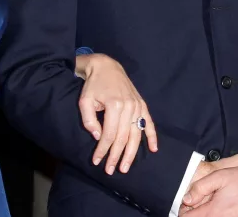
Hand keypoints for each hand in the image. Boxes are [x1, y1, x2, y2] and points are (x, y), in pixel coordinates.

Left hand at [75, 53, 157, 174]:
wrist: (106, 67)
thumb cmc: (93, 85)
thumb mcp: (84, 101)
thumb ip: (89, 120)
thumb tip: (98, 137)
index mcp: (114, 105)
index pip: (109, 134)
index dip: (102, 150)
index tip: (96, 161)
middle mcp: (128, 107)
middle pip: (123, 137)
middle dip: (116, 156)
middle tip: (110, 170)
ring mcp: (137, 106)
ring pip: (136, 134)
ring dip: (131, 153)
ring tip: (125, 167)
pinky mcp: (142, 104)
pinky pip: (149, 123)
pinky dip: (152, 137)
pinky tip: (153, 149)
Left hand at [179, 163, 237, 216]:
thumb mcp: (220, 176)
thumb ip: (200, 188)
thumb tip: (187, 199)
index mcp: (214, 212)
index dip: (185, 211)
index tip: (189, 205)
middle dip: (198, 214)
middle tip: (201, 205)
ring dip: (211, 215)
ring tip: (216, 206)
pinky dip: (223, 216)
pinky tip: (228, 209)